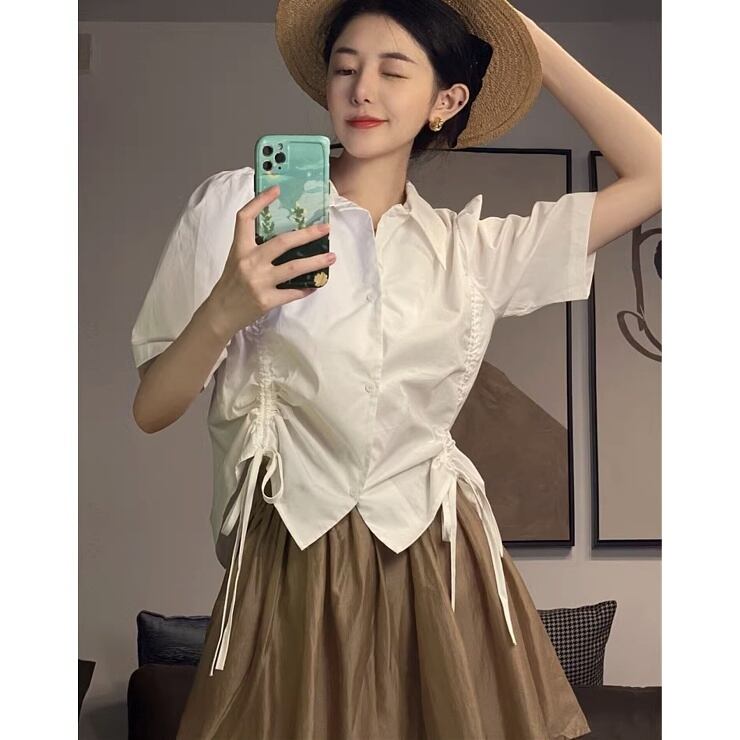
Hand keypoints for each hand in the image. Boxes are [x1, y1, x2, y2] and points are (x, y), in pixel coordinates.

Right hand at [208, 185, 335, 339]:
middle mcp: (249, 262)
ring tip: (331, 257)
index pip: (245, 218)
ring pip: (293, 268)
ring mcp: (258, 282)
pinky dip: (307, 288)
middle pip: (282, 242)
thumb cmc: (230, 285)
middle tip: (325, 228)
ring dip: (316, 261)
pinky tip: (317, 284)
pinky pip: (293, 292)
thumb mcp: (236, 261)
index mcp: (239, 249)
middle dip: (307, 234)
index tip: (277, 190)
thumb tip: (284, 237)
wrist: (220, 314)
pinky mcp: (266, 300)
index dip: (260, 201)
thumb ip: (254, 248)